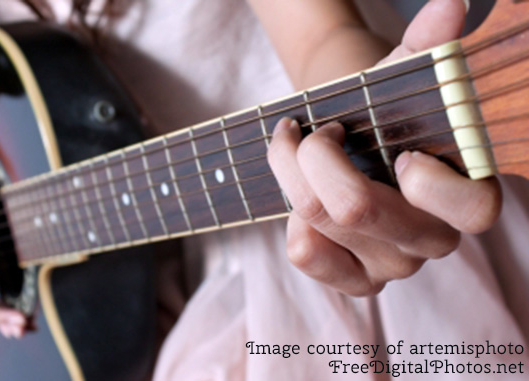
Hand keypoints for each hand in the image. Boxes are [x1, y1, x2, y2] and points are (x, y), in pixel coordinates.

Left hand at [267, 0, 500, 295]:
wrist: (344, 142)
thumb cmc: (377, 114)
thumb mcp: (399, 78)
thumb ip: (426, 46)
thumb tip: (450, 8)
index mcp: (468, 194)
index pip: (474, 209)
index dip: (427, 179)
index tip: (398, 149)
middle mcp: (434, 239)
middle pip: (357, 207)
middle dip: (318, 153)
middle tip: (318, 130)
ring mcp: (393, 266)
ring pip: (318, 219)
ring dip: (291, 169)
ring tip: (298, 146)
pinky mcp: (354, 280)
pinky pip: (305, 254)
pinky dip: (290, 214)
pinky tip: (303, 194)